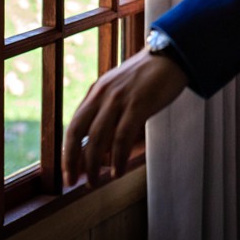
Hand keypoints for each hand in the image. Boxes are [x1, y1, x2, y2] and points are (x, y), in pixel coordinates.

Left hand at [63, 49, 187, 187]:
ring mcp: (120, 99)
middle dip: (72, 159)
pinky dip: (117, 157)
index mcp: (97, 91)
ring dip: (94, 164)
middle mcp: (103, 94)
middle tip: (72, 182)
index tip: (67, 171)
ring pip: (98, 138)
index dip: (67, 150)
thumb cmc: (148, 78)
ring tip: (95, 183)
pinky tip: (117, 171)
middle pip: (78, 131)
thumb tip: (101, 144)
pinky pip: (122, 136)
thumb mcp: (121, 89)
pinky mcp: (138, 104)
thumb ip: (109, 110)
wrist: (172, 56)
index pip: (74, 125)